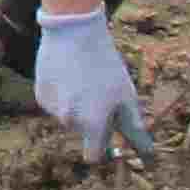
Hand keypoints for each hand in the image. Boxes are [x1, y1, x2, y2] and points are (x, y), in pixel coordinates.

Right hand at [29, 4, 150, 163]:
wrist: (75, 32)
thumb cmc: (107, 66)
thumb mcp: (127, 96)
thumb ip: (135, 130)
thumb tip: (149, 157)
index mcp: (93, 124)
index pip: (94, 156)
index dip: (103, 149)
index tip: (109, 137)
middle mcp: (69, 121)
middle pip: (83, 133)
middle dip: (92, 120)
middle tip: (101, 93)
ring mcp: (52, 109)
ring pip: (68, 117)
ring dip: (77, 106)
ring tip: (85, 79)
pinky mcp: (41, 95)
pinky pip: (55, 104)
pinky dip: (63, 95)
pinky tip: (69, 74)